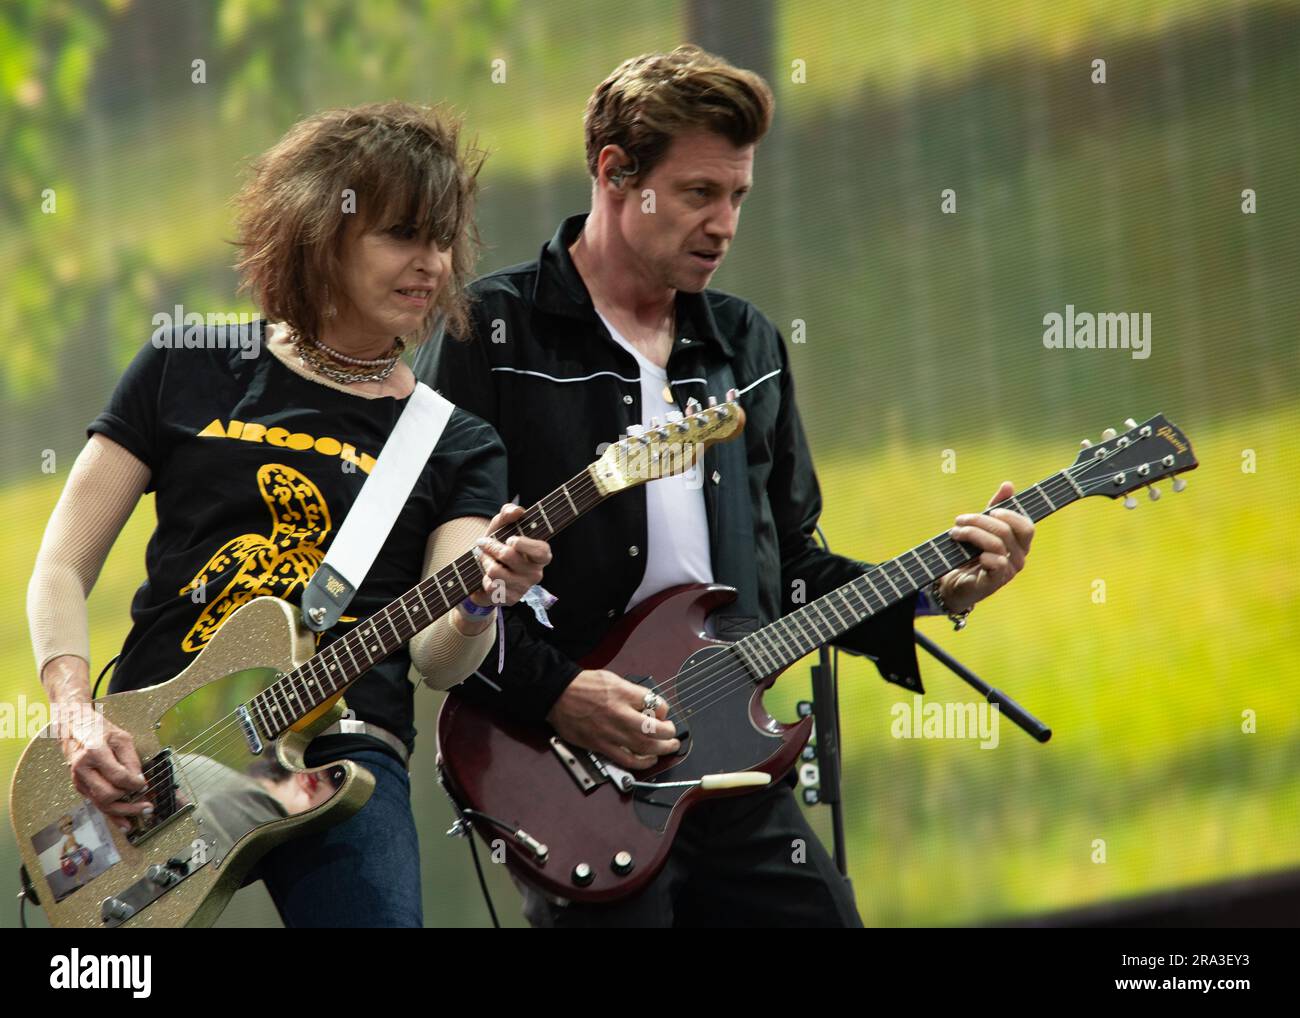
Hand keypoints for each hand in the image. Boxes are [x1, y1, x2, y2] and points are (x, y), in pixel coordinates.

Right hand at [59, 706, 150, 833]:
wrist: (73, 727)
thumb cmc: (99, 730)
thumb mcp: (121, 738)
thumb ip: (131, 760)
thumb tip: (139, 781)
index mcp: (94, 752)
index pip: (118, 776)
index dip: (134, 784)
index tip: (145, 785)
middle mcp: (83, 769)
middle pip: (107, 795)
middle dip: (129, 803)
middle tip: (147, 805)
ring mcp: (79, 780)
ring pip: (101, 804)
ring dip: (122, 812)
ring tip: (140, 815)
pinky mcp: (80, 787)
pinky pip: (97, 804)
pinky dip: (111, 814)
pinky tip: (124, 823)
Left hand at [470, 503, 552, 608]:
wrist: (484, 573)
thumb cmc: (498, 545)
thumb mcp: (500, 527)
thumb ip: (508, 513)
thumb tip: (517, 511)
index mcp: (541, 555)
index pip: (541, 551)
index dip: (525, 545)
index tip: (510, 539)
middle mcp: (536, 573)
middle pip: (508, 556)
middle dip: (490, 546)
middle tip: (483, 543)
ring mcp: (524, 588)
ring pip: (495, 571)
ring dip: (484, 562)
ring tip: (484, 559)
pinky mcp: (511, 599)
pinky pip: (491, 586)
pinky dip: (484, 579)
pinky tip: (487, 577)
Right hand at [546, 669, 679, 770]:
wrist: (558, 694)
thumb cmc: (583, 686)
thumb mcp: (612, 678)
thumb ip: (631, 692)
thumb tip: (648, 704)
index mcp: (622, 693)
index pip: (654, 703)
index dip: (664, 710)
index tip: (664, 713)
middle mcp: (618, 713)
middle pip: (654, 729)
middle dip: (669, 734)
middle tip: (673, 735)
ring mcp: (609, 732)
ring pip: (643, 747)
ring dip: (661, 750)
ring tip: (668, 748)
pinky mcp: (600, 745)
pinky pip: (626, 759)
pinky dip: (641, 762)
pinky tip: (649, 760)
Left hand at [938, 481, 1034, 613]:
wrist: (955, 581)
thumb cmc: (971, 553)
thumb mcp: (983, 527)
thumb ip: (996, 507)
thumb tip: (1008, 485)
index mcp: (1020, 544)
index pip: (1026, 526)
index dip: (1010, 515)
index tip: (990, 511)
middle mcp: (1019, 558)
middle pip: (1006, 531)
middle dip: (980, 521)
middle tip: (960, 520)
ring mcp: (1008, 572)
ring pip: (997, 544)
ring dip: (972, 534)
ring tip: (954, 533)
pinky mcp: (994, 582)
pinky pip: (996, 563)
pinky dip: (983, 555)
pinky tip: (972, 554)